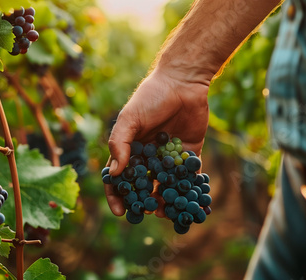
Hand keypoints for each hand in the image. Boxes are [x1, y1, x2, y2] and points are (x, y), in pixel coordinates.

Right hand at [104, 68, 209, 215]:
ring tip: (168, 211)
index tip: (120, 211)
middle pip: (143, 186)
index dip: (117, 195)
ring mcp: (168, 157)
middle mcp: (148, 156)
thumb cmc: (150, 98)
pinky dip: (191, 189)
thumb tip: (114, 173)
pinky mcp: (189, 154)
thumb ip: (119, 144)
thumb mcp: (130, 119)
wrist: (182, 82)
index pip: (119, 177)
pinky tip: (191, 201)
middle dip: (144, 202)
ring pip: (166, 185)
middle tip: (147, 213)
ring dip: (166, 200)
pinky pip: (189, 175)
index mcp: (130, 149)